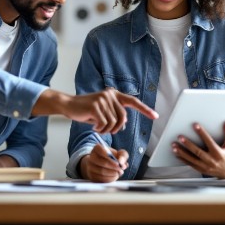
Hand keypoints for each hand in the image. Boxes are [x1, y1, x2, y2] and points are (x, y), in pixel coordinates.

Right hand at [33, 88, 157, 133]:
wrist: (69, 105)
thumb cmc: (86, 110)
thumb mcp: (103, 112)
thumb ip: (114, 115)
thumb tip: (124, 125)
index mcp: (114, 94)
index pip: (133, 101)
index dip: (145, 109)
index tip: (155, 116)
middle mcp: (110, 94)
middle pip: (123, 118)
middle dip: (116, 128)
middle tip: (106, 130)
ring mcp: (103, 99)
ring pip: (113, 123)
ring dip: (106, 130)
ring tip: (97, 127)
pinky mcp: (95, 106)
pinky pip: (104, 124)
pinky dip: (100, 129)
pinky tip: (93, 126)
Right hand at [80, 144, 127, 182]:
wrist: (104, 165)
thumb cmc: (113, 158)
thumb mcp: (119, 154)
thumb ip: (123, 156)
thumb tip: (122, 162)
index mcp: (97, 148)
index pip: (100, 150)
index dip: (109, 156)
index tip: (118, 162)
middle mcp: (91, 157)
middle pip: (102, 162)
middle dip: (113, 167)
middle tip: (121, 169)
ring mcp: (90, 167)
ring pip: (101, 171)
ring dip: (112, 173)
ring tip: (119, 173)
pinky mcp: (91, 176)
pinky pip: (100, 178)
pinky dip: (109, 178)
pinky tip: (114, 176)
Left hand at [171, 121, 224, 178]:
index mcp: (218, 153)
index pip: (209, 141)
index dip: (202, 133)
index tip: (195, 125)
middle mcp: (211, 160)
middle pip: (197, 151)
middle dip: (188, 144)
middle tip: (180, 137)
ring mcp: (205, 166)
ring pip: (191, 159)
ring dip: (182, 152)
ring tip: (174, 145)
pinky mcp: (201, 170)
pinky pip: (190, 164)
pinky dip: (182, 159)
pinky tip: (175, 153)